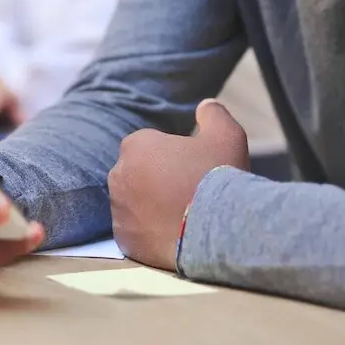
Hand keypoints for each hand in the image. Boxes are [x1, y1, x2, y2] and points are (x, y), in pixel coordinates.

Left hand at [108, 99, 249, 270]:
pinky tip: (173, 234)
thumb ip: (213, 114)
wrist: (215, 231)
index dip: (171, 157)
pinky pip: (134, 231)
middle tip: (187, 193)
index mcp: (136, 145)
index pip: (148, 146)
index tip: (191, 169)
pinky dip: (148, 232)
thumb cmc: (217, 177)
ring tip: (182, 216)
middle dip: (156, 181)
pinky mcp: (124, 239)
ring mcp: (119, 209)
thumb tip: (206, 105)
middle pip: (138, 174)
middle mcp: (118, 175)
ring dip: (150, 206)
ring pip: (134, 203)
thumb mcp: (226, 135)